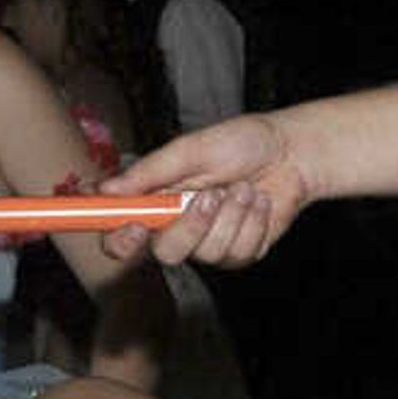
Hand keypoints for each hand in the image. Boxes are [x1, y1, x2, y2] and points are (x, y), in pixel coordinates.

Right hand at [106, 112, 314, 266]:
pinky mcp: (239, 254)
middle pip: (164, 255)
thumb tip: (105, 189)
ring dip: (230, 215)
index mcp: (156, 200)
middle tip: (210, 195)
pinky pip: (238, 252)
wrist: (292, 152)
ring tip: (243, 187)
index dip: (120, 240)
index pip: (120, 234)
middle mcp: (178, 227)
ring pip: (206, 253)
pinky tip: (258, 201)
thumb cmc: (240, 143)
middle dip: (190, 227)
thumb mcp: (191, 149)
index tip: (136, 227)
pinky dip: (252, 221)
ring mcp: (209, 244)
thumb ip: (149, 172)